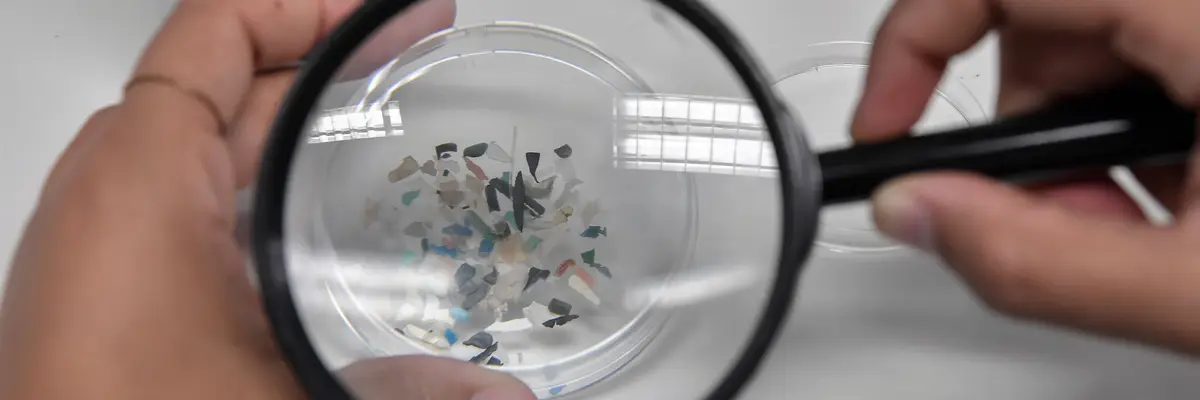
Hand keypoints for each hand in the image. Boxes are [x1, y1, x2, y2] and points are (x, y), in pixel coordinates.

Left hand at [0, 1, 533, 398]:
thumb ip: (403, 389)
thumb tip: (500, 396)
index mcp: (139, 187)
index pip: (218, 34)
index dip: (310, 8)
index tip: (391, 13)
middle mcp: (108, 199)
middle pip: (219, 78)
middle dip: (321, 59)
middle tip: (409, 56)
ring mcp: (103, 243)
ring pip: (199, 137)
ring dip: (284, 115)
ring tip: (368, 113)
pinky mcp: (108, 288)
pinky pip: (182, 193)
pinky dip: (249, 173)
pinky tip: (307, 210)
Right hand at [852, 0, 1199, 353]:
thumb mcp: (1194, 292)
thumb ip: (1039, 259)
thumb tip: (914, 211)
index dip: (917, 37)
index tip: (887, 120)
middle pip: (1040, 25)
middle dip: (1018, 129)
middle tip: (1049, 211)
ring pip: (1085, 54)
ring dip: (1072, 149)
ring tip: (1128, 227)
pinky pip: (1138, 70)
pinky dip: (1118, 143)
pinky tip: (1163, 206)